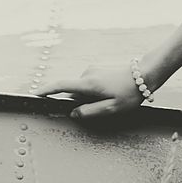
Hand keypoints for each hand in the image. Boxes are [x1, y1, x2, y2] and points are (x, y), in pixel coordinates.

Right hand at [34, 60, 153, 118]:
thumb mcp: (111, 108)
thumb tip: (74, 113)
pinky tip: (111, 94)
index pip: (61, 86)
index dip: (46, 91)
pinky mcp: (99, 69)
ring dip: (89, 97)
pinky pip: (90, 83)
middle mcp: (88, 73)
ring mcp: (94, 69)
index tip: (34, 95)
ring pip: (83, 88)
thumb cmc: (130, 92)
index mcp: (88, 83)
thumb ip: (90, 112)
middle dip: (79, 102)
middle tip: (100, 107)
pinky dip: (94, 91)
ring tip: (111, 100)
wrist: (146, 73)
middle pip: (73, 90)